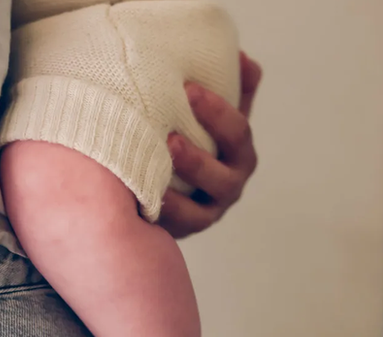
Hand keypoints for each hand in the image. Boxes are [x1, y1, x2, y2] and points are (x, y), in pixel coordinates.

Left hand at [159, 52, 262, 238]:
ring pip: (198, 212)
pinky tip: (138, 200)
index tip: (189, 90)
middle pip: (223, 177)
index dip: (218, 113)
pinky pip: (173, 229)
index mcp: (239, 154)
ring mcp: (207, 214)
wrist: (178, 185)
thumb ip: (232, 90)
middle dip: (198, 159)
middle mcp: (229, 186)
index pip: (238, 134)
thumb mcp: (214, 117)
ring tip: (152, 179)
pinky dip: (160, 216)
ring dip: (174, 199)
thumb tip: (244, 58)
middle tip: (170, 138)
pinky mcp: (183, 232)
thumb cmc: (196, 140)